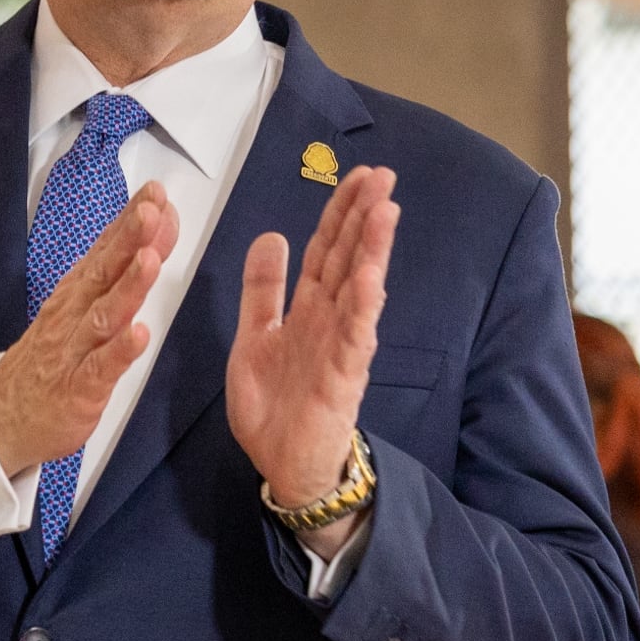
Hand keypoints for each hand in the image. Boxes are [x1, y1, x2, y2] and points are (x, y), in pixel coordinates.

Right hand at [0, 185, 178, 474]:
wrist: (2, 417)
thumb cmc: (51, 360)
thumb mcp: (84, 309)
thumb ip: (120, 274)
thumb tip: (153, 236)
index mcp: (77, 293)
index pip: (105, 249)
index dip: (129, 220)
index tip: (154, 193)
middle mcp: (73, 314)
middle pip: (103, 271)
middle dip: (129, 239)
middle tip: (151, 210)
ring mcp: (74, 351)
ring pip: (104, 314)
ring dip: (128, 286)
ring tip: (149, 260)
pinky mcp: (79, 389)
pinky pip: (101, 367)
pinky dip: (120, 351)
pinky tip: (139, 334)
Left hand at [227, 166, 398, 560]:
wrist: (282, 465)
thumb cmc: (274, 405)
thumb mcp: (254, 337)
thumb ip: (263, 290)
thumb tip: (271, 236)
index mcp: (307, 309)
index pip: (325, 250)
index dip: (339, 213)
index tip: (356, 176)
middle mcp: (330, 320)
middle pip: (348, 258)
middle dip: (364, 217)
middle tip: (382, 175)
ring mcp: (340, 346)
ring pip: (359, 289)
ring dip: (372, 250)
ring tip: (385, 210)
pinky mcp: (343, 377)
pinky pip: (355, 337)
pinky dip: (363, 307)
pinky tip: (371, 277)